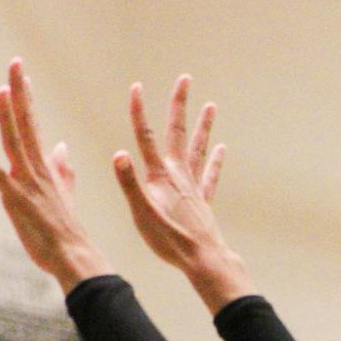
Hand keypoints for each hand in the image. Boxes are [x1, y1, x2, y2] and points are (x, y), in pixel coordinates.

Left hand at [0, 61, 110, 289]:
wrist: (74, 257)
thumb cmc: (66, 232)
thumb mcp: (65, 195)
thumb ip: (62, 170)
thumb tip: (61, 146)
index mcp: (44, 168)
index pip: (32, 125)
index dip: (25, 98)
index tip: (20, 74)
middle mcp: (35, 169)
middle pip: (25, 124)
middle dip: (19, 92)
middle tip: (15, 63)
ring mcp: (27, 183)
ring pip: (14, 142)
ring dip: (8, 116)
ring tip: (2, 90)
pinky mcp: (17, 200)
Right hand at [115, 76, 248, 310]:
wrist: (203, 261)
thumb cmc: (170, 241)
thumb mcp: (142, 213)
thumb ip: (129, 183)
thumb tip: (119, 153)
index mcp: (161, 176)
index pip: (145, 137)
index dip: (138, 111)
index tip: (136, 86)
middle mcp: (179, 175)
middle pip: (178, 133)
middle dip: (179, 104)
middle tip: (185, 79)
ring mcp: (194, 186)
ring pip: (198, 148)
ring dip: (202, 126)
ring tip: (210, 105)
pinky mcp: (204, 201)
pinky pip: (210, 174)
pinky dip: (215, 160)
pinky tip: (221, 148)